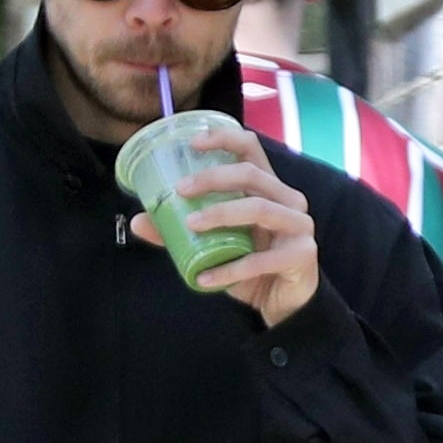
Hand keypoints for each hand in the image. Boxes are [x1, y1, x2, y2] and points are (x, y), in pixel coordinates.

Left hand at [130, 124, 318, 326]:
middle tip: (180, 190)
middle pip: (251, 174)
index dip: (224, 138)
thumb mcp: (216, 245)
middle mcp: (288, 200)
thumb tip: (141, 220)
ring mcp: (299, 226)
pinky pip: (261, 259)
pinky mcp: (302, 255)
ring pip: (259, 209)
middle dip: (213, 178)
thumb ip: (182, 232)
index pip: (251, 149)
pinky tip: (204, 279)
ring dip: (221, 214)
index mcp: (269, 188)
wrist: (284, 303)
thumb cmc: (251, 266)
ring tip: (190, 226)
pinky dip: (229, 269)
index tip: (193, 143)